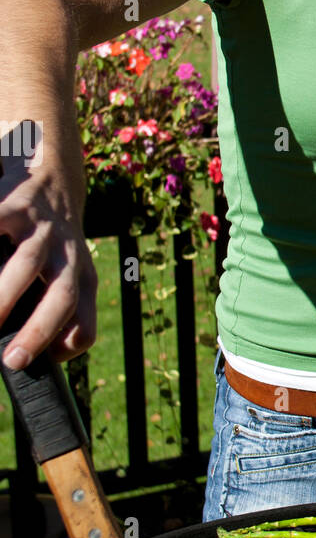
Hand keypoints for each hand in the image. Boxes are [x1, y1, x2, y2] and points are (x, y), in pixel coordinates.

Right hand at [0, 157, 96, 367]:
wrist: (54, 175)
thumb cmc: (51, 241)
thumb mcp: (64, 272)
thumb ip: (48, 305)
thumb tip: (17, 347)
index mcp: (83, 280)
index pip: (86, 323)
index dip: (69, 346)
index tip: (42, 362)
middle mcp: (69, 256)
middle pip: (62, 297)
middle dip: (38, 331)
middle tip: (13, 360)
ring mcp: (42, 230)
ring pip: (27, 264)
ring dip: (4, 295)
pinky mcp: (14, 206)